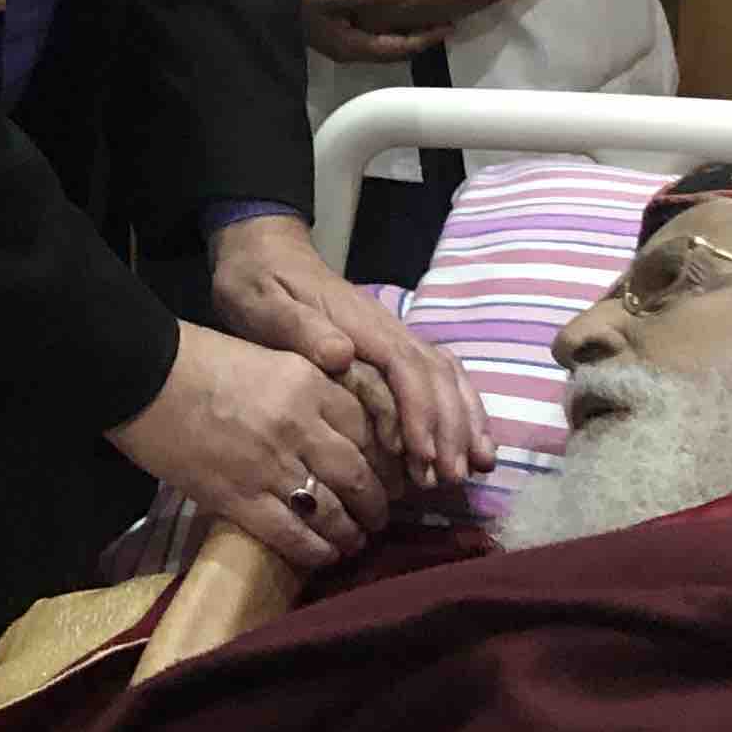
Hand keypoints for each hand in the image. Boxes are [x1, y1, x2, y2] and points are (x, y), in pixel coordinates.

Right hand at [107, 324, 392, 572]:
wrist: (139, 375)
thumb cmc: (196, 357)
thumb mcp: (266, 358)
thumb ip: (304, 388)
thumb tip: (332, 426)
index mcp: (308, 383)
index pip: (367, 429)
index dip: (383, 458)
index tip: (386, 472)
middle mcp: (300, 427)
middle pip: (360, 476)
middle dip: (376, 503)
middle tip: (378, 515)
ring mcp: (271, 467)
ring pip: (333, 513)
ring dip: (351, 533)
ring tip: (354, 540)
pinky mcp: (239, 500)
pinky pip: (293, 536)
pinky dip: (316, 551)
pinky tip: (324, 555)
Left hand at [208, 216, 494, 492]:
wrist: (264, 252)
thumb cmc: (258, 283)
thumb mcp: (264, 302)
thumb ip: (299, 327)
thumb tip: (341, 353)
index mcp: (361, 323)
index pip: (404, 368)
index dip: (418, 412)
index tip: (421, 456)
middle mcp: (389, 330)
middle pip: (436, 378)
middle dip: (448, 429)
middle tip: (449, 479)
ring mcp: (396, 339)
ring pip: (447, 377)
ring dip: (464, 422)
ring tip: (474, 469)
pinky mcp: (394, 350)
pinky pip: (440, 378)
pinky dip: (461, 410)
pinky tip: (470, 444)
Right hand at [299, 0, 451, 65]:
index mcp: (350, 44)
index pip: (397, 48)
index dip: (425, 38)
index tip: (448, 26)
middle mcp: (345, 46)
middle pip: (390, 47)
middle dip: (415, 36)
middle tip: (441, 22)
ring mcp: (336, 36)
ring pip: (377, 37)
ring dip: (400, 28)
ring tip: (423, 14)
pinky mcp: (329, 24)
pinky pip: (365, 26)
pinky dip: (383, 19)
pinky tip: (387, 5)